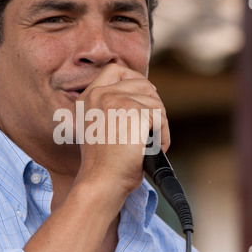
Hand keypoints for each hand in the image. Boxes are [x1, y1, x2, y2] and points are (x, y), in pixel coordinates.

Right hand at [75, 64, 169, 194]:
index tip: (144, 94)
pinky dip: (163, 136)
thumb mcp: (95, 128)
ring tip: (148, 144)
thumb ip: (108, 108)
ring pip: (155, 101)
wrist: (102, 181)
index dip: (134, 78)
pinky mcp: (137, 112)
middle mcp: (100, 95)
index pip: (115, 70)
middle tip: (149, 129)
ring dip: (158, 124)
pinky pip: (161, 118)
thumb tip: (142, 93)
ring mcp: (118, 101)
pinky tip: (151, 149)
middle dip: (152, 106)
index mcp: (88, 98)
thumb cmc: (103, 163)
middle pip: (142, 83)